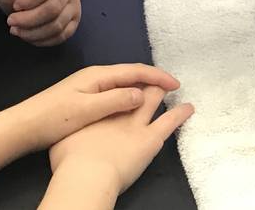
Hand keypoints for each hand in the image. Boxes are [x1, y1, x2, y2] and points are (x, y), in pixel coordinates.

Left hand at [0, 0, 80, 46]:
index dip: (29, 1)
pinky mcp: (74, 21)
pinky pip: (62, 36)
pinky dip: (43, 41)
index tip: (15, 6)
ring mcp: (74, 5)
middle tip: (11, 22)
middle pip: (53, 9)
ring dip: (33, 33)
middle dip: (29, 20)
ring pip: (57, 25)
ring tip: (17, 31)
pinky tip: (29, 37)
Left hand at [11, 63, 182, 152]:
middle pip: (131, 73)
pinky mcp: (84, 96)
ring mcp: (89, 85)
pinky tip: (133, 105)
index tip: (176, 84)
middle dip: (153, 78)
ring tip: (159, 95)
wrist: (22, 126)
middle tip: (173, 89)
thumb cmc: (53, 118)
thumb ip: (115, 100)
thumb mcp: (87, 110)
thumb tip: (142, 93)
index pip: (135, 71)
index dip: (158, 76)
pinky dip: (130, 94)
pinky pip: (115, 90)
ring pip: (123, 82)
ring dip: (143, 86)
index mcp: (98, 75)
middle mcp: (95, 76)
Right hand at [48, 84, 193, 197]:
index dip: (121, 86)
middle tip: (148, 80)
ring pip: (153, 98)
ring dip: (161, 90)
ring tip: (170, 85)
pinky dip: (181, 113)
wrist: (86, 174)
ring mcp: (137, 123)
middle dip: (141, 83)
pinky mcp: (151, 138)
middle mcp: (118, 110)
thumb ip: (74, 130)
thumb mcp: (64, 139)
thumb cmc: (70, 159)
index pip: (112, 91)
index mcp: (97, 110)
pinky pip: (171, 121)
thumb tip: (70, 132)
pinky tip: (189, 108)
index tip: (126, 82)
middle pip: (133, 89)